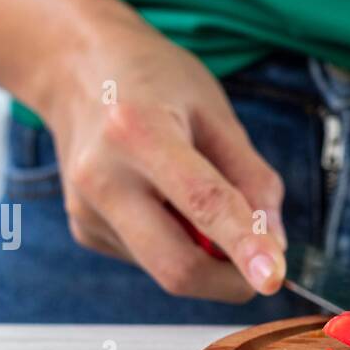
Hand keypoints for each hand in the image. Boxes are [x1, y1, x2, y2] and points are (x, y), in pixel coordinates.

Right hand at [41, 7, 285, 301]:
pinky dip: (176, 243)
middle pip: (177, 266)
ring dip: (204, 256)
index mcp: (139, 131)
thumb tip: (275, 245)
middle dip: (231, 280)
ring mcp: (86, 211)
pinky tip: (161, 199)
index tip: (273, 279)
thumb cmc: (155, 83)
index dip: (244, 245)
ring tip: (194, 198)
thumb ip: (253, 179)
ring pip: (166, 269)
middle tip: (264, 265)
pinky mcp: (84, 231)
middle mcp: (103, 177)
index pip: (204, 203)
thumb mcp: (216, 113)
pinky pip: (150, 259)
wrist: (74, 68)